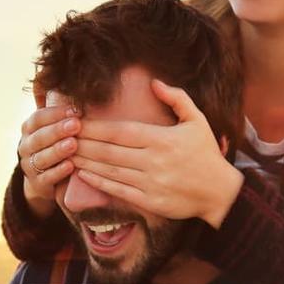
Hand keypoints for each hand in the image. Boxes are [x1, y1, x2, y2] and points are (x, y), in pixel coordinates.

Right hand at [17, 103, 79, 216]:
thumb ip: (65, 114)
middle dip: (58, 130)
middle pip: (39, 136)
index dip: (56, 113)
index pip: (38, 118)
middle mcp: (26, 145)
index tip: (76, 110)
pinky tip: (70, 166)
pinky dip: (58, 172)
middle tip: (76, 125)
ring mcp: (30, 165)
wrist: (45, 178)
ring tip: (73, 144)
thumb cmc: (57, 144)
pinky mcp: (37, 183)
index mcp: (30, 128)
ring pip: (41, 157)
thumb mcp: (57, 128)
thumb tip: (81, 92)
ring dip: (57, 150)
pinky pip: (46, 177)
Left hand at [72, 79, 243, 227]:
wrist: (220, 192)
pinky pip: (118, 191)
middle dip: (82, 143)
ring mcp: (151, 183)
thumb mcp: (197, 120)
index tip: (76, 121)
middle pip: (109, 151)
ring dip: (85, 163)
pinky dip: (98, 183)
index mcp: (162, 139)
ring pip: (110, 171)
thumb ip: (177, 98)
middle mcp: (154, 161)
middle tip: (63, 137)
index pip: (120, 131)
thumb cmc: (206, 154)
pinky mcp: (150, 202)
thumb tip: (154, 82)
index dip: (94, 127)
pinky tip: (83, 175)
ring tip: (67, 154)